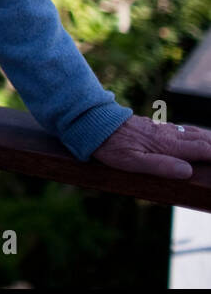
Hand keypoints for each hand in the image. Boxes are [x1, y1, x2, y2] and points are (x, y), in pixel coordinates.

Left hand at [91, 115, 210, 178]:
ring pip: (192, 132)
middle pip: (202, 139)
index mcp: (168, 146)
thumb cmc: (111, 146)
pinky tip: (194, 136)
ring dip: (208, 138)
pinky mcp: (154, 126)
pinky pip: (181, 129)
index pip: (202, 150)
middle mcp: (169, 135)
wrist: (94, 122)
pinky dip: (195, 133)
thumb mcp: (132, 162)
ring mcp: (162, 129)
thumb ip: (161, 166)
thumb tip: (188, 171)